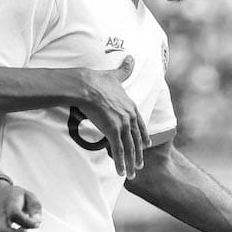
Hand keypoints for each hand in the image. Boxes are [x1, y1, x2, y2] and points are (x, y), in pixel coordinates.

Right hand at [74, 57, 146, 177]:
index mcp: (130, 105)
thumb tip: (131, 57)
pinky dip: (120, 163)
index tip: (146, 144)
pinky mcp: (112, 131)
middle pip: (136, 139)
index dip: (143, 135)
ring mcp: (122, 124)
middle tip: (139, 164)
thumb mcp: (114, 74)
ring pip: (129, 148)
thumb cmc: (96, 80)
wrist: (84, 86)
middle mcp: (129, 116)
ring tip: (131, 173)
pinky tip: (121, 172)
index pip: (139, 124)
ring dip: (131, 162)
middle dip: (138, 153)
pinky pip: (118, 151)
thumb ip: (124, 69)